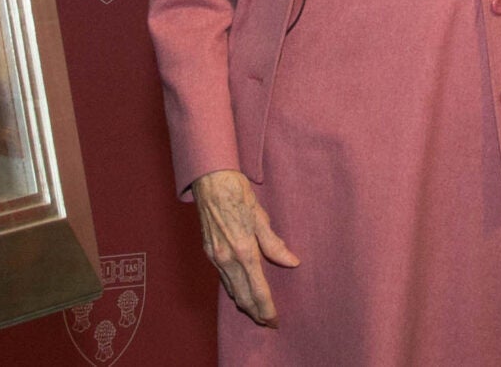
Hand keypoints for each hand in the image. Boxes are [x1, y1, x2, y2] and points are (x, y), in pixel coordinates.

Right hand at [190, 169, 299, 326]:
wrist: (209, 179)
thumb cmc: (237, 193)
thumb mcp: (260, 216)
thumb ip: (274, 244)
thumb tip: (291, 262)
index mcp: (244, 251)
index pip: (258, 291)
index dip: (267, 309)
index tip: (275, 321)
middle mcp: (227, 259)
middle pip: (243, 298)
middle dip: (255, 313)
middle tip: (268, 322)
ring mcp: (215, 256)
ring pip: (231, 290)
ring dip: (244, 304)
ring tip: (256, 310)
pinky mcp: (208, 251)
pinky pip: (222, 278)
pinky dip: (233, 289)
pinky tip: (240, 289)